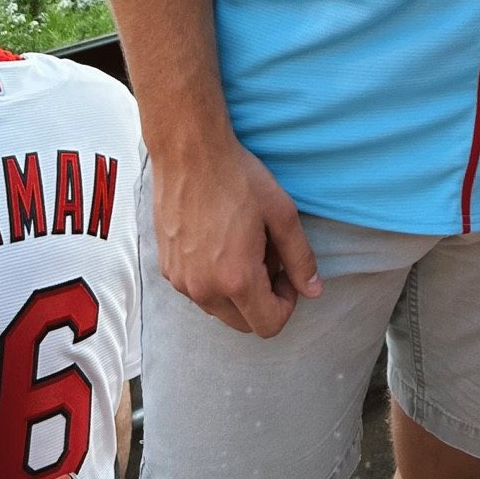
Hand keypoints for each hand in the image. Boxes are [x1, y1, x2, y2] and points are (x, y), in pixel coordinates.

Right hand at [151, 132, 321, 335]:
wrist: (188, 153)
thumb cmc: (238, 178)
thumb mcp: (281, 213)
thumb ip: (300, 258)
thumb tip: (314, 291)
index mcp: (236, 280)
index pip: (268, 326)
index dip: (287, 304)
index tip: (287, 273)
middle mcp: (203, 289)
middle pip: (243, 322)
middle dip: (262, 298)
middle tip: (267, 254)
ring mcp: (180, 281)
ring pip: (219, 307)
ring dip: (237, 288)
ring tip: (242, 243)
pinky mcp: (166, 268)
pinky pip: (197, 290)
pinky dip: (213, 277)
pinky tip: (218, 240)